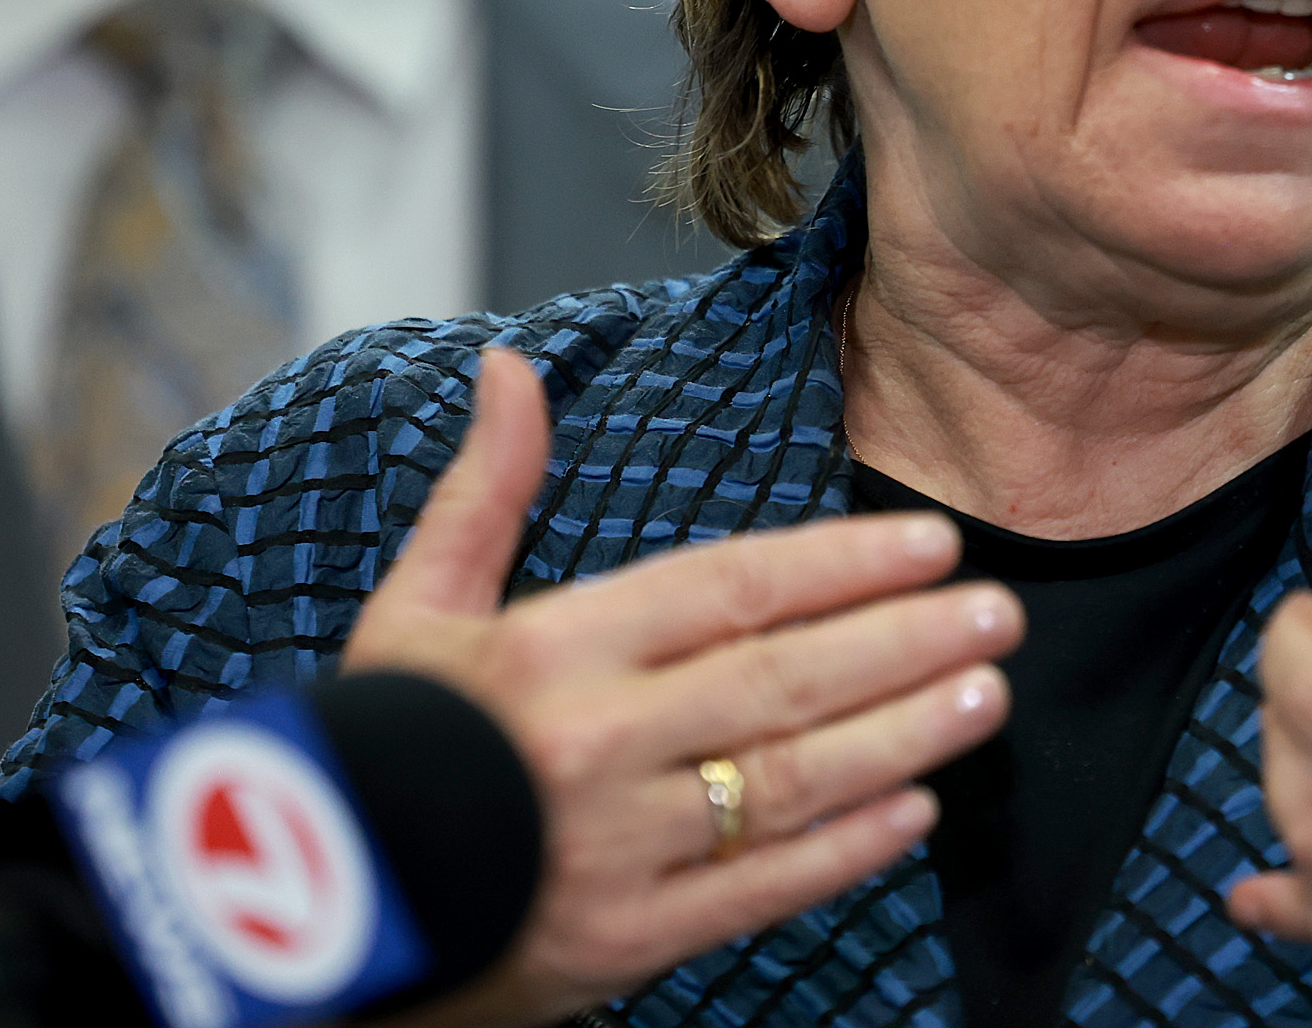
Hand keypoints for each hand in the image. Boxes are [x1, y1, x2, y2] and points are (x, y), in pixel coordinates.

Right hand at [347, 349, 1019, 1026]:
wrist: (313, 916)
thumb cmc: (378, 747)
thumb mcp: (415, 608)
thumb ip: (484, 490)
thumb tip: (513, 368)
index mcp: (549, 650)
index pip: (729, 590)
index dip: (842, 564)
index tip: (928, 545)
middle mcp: (593, 743)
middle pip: (782, 679)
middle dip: (904, 642)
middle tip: (998, 613)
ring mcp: (617, 849)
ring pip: (790, 779)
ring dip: (901, 736)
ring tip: (983, 696)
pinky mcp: (628, 942)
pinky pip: (760, 889)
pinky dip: (844, 850)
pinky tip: (915, 811)